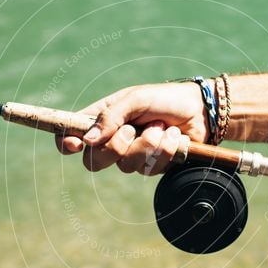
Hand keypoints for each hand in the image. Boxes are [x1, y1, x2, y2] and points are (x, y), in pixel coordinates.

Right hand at [55, 81, 209, 174]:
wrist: (200, 111)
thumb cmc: (164, 98)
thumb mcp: (136, 98)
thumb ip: (111, 116)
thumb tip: (88, 139)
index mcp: (101, 119)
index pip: (72, 136)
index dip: (67, 144)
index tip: (76, 144)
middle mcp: (112, 140)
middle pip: (94, 161)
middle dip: (115, 147)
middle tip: (132, 130)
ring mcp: (132, 155)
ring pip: (125, 166)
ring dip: (148, 144)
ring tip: (161, 127)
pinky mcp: (151, 166)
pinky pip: (149, 168)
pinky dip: (165, 150)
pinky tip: (174, 136)